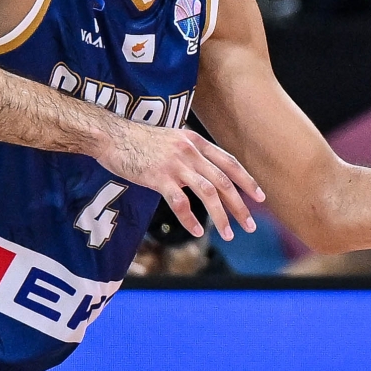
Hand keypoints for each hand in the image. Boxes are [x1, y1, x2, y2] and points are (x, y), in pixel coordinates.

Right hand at [106, 121, 262, 237]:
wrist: (111, 136)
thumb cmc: (138, 140)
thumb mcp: (171, 139)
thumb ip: (189, 153)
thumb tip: (204, 171)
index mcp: (195, 142)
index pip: (229, 162)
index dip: (246, 181)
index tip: (260, 197)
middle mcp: (190, 152)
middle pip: (224, 181)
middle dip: (240, 206)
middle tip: (250, 226)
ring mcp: (175, 165)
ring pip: (208, 193)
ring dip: (221, 217)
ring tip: (229, 235)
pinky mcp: (158, 178)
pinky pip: (180, 203)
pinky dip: (190, 219)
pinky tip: (196, 232)